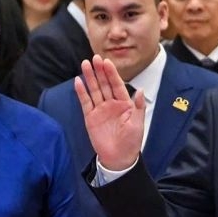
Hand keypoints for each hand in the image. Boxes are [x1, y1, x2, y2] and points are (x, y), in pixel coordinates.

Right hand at [73, 54, 144, 170]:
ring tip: (85, 64)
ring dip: (90, 78)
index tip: (107, 62)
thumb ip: (138, 106)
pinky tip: (78, 81)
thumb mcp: (138, 124)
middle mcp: (111, 104)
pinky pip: (85, 102)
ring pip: (94, 90)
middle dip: (99, 71)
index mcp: (124, 104)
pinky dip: (82, 92)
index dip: (112, 74)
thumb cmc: (131, 142)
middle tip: (95, 58)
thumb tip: (139, 90)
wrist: (119, 158)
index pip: (117, 85)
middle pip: (104, 84)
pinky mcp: (90, 117)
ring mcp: (100, 110)